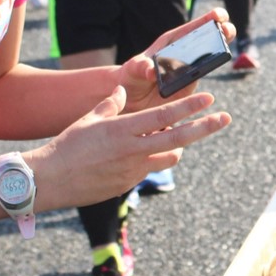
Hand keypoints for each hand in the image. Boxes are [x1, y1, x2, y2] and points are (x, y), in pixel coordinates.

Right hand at [30, 86, 230, 208]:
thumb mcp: (88, 120)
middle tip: (225, 118)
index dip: (189, 106)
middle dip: (205, 127)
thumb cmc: (67, 145)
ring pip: (169, 157)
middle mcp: (133, 150)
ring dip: (176, 147)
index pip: (164, 116)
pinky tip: (142, 154)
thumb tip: (122, 91)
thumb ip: (111, 105)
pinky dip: (151, 160)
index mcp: (123, 130)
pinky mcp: (128, 184)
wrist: (50, 181)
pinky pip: (148, 169)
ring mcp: (133, 170)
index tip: (209, 98)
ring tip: (176, 138)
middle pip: (178, 138)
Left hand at [116, 8, 235, 111]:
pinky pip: (201, 78)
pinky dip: (211, 72)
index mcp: (171, 43)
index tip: (218, 14)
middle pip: (206, 39)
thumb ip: (141, 68)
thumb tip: (152, 72)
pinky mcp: (190, 86)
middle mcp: (183, 54)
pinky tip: (216, 70)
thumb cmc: (131, 76)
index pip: (190, 28)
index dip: (206, 19)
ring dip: (220, 50)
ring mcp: (189, 69)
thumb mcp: (133, 69)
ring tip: (226, 49)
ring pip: (209, 58)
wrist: (131, 98)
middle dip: (220, 32)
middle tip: (227, 29)